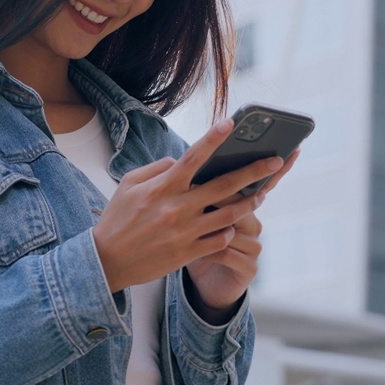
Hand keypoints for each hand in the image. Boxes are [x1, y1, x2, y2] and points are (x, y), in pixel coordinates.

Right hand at [91, 118, 280, 292]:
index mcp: (163, 187)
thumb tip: (180, 160)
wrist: (107, 261)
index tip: (231, 124)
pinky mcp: (188, 252)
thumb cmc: (117, 219)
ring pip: (230, 214)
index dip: (213, 138)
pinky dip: (228, 230)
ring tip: (262, 194)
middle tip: (276, 161)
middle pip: (224, 185)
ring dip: (250, 202)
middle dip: (254, 171)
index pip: (192, 156)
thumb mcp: (129, 185)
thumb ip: (157, 169)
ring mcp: (185, 231)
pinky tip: (231, 225)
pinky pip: (220, 239)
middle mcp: (177, 207)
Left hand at [185, 148, 300, 320]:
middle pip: (248, 200)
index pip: (260, 182)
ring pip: (236, 226)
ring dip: (214, 224)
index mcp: (243, 207)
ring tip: (195, 222)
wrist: (203, 286)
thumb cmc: (197, 245)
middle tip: (214, 179)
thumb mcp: (198, 216)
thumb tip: (196, 164)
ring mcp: (253, 246)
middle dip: (234, 187)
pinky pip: (229, 252)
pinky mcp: (249, 268)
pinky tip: (197, 251)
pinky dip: (210, 250)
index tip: (284, 149)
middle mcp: (253, 224)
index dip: (274, 168)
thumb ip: (201, 191)